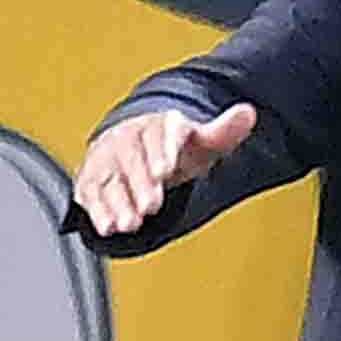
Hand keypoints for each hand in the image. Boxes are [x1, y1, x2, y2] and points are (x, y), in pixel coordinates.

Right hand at [73, 99, 257, 237]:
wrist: (137, 150)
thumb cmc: (174, 149)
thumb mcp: (200, 142)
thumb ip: (222, 132)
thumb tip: (248, 113)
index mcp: (157, 125)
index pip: (159, 133)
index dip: (162, 151)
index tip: (167, 170)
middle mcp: (128, 139)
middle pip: (132, 158)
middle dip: (141, 183)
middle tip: (152, 206)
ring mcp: (107, 159)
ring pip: (110, 179)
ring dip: (119, 202)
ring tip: (131, 224)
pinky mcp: (91, 179)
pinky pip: (92, 193)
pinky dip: (98, 211)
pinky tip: (108, 227)